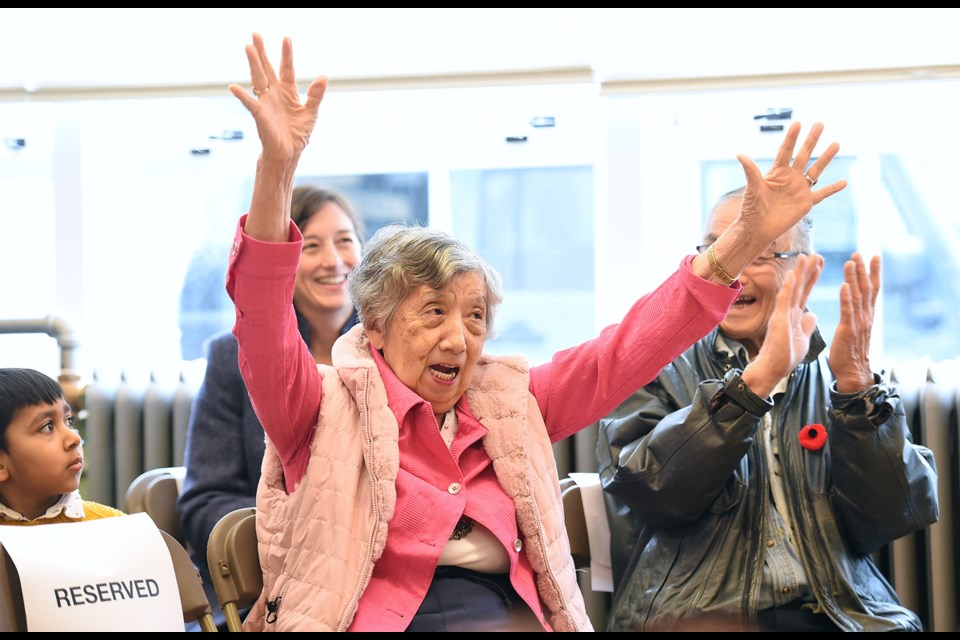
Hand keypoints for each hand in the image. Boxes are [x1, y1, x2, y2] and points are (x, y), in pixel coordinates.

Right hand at [229, 33, 327, 164]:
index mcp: (288, 92)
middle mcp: (275, 94)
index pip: (287, 69)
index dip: (286, 54)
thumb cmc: (298, 134)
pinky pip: (250, 103)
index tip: (286, 38)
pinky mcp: (260, 115)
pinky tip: (233, 87)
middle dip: (262, 52)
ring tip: (248, 47)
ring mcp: (266, 102)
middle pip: (267, 68)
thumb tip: (323, 77)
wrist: (288, 153)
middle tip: (255, 34)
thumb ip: (316, 95)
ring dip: (253, 64)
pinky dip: (242, 96)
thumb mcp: (311, 112)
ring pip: (258, 79)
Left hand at [738, 121, 845, 251]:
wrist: (757, 229)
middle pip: (803, 155)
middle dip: (811, 140)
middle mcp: (790, 178)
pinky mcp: (806, 203)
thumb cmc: (751, 209)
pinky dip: (833, 189)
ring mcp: (799, 189)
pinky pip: (822, 194)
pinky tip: (844, 182)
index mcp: (777, 172)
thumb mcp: (752, 188)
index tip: (797, 123)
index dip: (791, 138)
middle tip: (820, 124)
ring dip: (826, 158)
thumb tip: (739, 154)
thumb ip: (750, 171)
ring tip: (836, 143)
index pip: (785, 151)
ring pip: (816, 170)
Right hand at [741, 253, 822, 396]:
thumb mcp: (802, 339)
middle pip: (800, 286)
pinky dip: (788, 287)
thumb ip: (806, 325)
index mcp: (794, 316)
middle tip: (816, 254)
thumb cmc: (784, 358)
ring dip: (799, 272)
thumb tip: (812, 314)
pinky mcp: (778, 319)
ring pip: (792, 289)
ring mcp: (782, 314)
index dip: (812, 278)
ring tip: (805, 256)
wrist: (771, 370)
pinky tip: (792, 274)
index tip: (820, 264)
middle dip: (808, 270)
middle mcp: (787, 311)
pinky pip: (784, 300)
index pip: (805, 292)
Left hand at [830, 253, 879, 392]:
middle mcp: (865, 316)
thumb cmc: (849, 352)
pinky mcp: (848, 330)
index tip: (874, 256)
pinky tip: (843, 285)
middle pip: (866, 288)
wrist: (852, 372)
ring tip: (850, 262)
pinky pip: (847, 311)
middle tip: (860, 253)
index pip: (871, 290)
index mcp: (865, 316)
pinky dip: (845, 297)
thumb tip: (852, 304)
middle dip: (863, 270)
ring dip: (854, 278)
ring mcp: (858, 323)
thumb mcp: (853, 329)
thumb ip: (853, 315)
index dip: (873, 273)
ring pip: (857, 296)